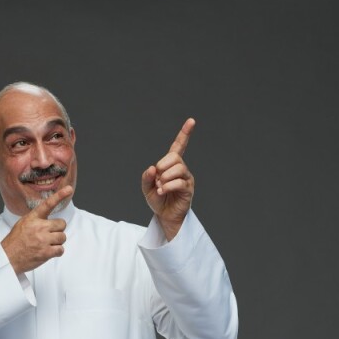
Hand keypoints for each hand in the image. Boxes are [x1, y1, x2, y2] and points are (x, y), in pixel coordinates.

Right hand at [1, 185, 73, 273]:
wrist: (8, 257)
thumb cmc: (16, 241)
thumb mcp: (23, 223)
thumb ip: (37, 219)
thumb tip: (50, 221)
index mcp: (33, 218)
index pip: (48, 204)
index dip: (59, 195)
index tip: (69, 189)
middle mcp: (39, 227)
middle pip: (62, 224)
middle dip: (58, 230)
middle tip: (49, 235)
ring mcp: (43, 240)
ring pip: (62, 237)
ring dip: (57, 241)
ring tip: (47, 244)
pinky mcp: (46, 252)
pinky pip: (61, 250)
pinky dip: (57, 251)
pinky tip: (48, 252)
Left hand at [141, 118, 195, 240]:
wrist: (164, 216)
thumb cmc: (158, 201)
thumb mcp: (146, 188)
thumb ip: (146, 177)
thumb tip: (152, 168)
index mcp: (171, 165)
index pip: (179, 146)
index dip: (185, 133)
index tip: (192, 121)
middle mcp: (181, 169)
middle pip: (175, 157)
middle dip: (162, 166)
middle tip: (157, 179)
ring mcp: (186, 178)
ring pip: (178, 168)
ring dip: (165, 177)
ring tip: (160, 188)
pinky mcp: (188, 189)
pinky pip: (179, 182)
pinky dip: (167, 186)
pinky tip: (161, 191)